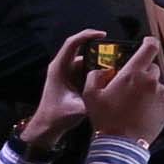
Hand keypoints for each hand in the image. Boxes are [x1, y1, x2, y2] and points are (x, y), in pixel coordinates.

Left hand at [23, 32, 105, 146]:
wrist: (46, 128)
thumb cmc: (56, 117)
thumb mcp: (77, 108)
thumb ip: (94, 99)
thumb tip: (112, 91)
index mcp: (59, 68)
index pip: (72, 43)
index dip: (87, 35)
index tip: (103, 34)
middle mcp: (63, 68)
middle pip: (83, 52)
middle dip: (100, 52)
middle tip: (117, 56)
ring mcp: (67, 74)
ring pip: (87, 63)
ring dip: (100, 65)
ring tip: (116, 69)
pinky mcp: (73, 82)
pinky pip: (87, 72)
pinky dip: (97, 74)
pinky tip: (109, 79)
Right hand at [78, 35, 163, 146]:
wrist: (121, 143)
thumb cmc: (106, 118)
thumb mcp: (90, 95)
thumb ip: (95, 76)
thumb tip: (101, 70)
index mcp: (133, 73)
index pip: (150, 47)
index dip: (148, 42)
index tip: (145, 42)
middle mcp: (151, 80)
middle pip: (152, 67)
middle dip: (142, 72)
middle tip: (130, 84)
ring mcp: (161, 94)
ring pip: (156, 84)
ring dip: (147, 88)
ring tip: (133, 102)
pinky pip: (161, 98)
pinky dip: (153, 101)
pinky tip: (141, 111)